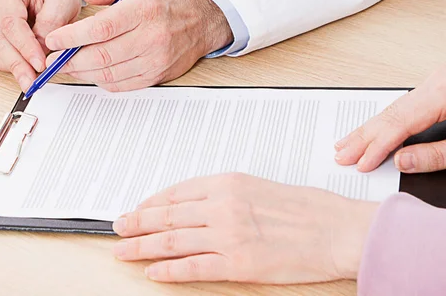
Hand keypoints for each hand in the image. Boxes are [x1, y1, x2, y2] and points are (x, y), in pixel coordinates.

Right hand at [0, 0, 81, 90]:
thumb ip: (53, 19)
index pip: (10, 23)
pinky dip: (5, 66)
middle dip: (18, 64)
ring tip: (32, 78)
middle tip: (35, 81)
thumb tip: (41, 48)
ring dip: (12, 68)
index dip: (25, 47)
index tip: (41, 64)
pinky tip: (23, 69)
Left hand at [44, 0, 232, 91]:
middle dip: (71, 59)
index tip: (53, 40)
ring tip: (65, 66)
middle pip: (102, 55)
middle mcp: (151, 37)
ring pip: (108, 73)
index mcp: (144, 10)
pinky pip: (120, 84)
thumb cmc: (163, 2)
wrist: (200, 22)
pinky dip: (100, 80)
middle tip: (53, 58)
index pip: (101, 28)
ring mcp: (155, 60)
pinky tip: (89, 72)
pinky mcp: (155, 76)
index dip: (72, 37)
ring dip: (81, 72)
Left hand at [112, 174, 376, 282]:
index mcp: (227, 183)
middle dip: (137, 222)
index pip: (176, 192)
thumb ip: (223, 194)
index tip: (136, 209)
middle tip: (117, 227)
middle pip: (167, 215)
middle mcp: (222, 206)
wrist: (337, 229)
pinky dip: (169, 271)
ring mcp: (228, 236)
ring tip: (123, 250)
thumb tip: (192, 205)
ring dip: (142, 246)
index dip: (151, 203)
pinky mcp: (238, 265)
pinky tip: (153, 272)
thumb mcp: (257, 187)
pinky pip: (193, 268)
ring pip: (172, 241)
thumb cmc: (304, 206)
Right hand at [335, 65, 445, 172]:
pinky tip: (373, 129)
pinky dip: (385, 121)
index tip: (361, 163)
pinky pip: (401, 106)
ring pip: (392, 109)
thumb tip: (401, 162)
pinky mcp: (435, 89)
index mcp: (439, 94)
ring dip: (369, 129)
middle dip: (363, 137)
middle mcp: (432, 85)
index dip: (377, 146)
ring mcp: (433, 85)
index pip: (397, 123)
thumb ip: (436, 155)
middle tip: (342, 155)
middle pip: (388, 114)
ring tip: (348, 144)